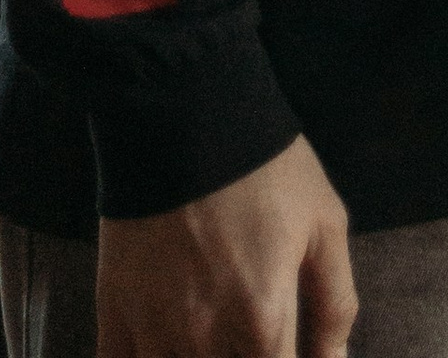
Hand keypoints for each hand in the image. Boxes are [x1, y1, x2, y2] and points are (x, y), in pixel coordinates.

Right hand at [97, 138, 353, 357]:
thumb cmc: (265, 169)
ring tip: (214, 333)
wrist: (184, 114)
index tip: (284, 347)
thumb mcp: (323, 224)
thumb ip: (334, 304)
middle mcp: (204, 339)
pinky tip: (166, 345)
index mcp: (263, 321)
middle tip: (251, 332)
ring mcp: (152, 331)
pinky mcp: (113, 314)